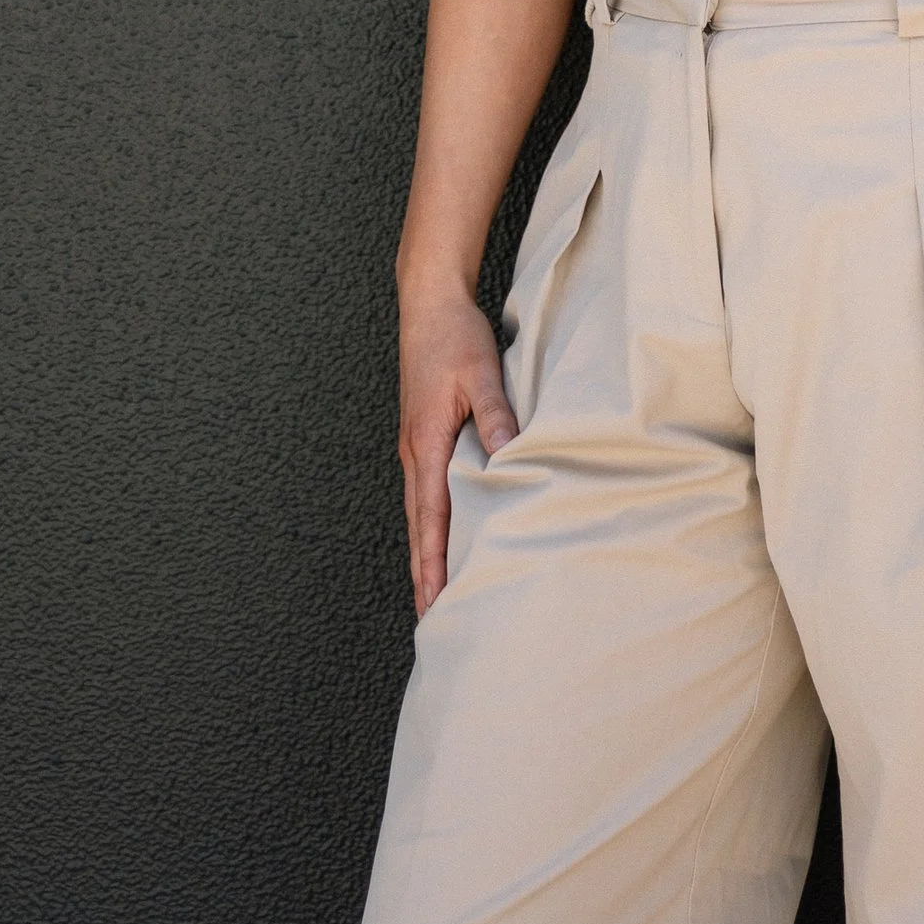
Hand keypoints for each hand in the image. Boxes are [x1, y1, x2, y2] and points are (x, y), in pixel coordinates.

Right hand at [398, 286, 515, 615]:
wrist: (428, 305)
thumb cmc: (454, 337)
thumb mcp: (480, 372)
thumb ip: (495, 415)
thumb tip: (507, 457)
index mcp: (426, 443)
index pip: (430, 517)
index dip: (434, 562)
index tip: (435, 601)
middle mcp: (415, 452)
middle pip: (419, 526)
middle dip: (425, 572)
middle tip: (432, 619)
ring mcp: (416, 446)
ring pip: (420, 512)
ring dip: (427, 552)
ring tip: (434, 593)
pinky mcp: (423, 437)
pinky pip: (426, 492)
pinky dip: (431, 524)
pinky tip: (441, 536)